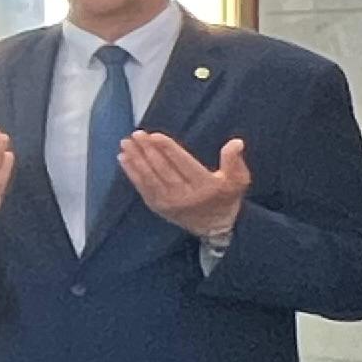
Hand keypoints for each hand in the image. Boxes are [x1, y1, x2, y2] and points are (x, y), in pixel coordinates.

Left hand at [122, 131, 251, 242]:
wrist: (214, 227)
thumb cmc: (225, 198)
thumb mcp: (238, 181)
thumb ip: (235, 162)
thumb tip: (236, 143)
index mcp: (205, 187)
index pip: (183, 164)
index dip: (168, 149)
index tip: (155, 135)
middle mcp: (185, 196)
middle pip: (163, 169)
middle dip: (148, 150)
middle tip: (137, 134)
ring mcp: (169, 203)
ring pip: (149, 177)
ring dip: (136, 159)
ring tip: (126, 143)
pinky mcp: (157, 206)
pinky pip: (142, 187)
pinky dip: (132, 172)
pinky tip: (124, 158)